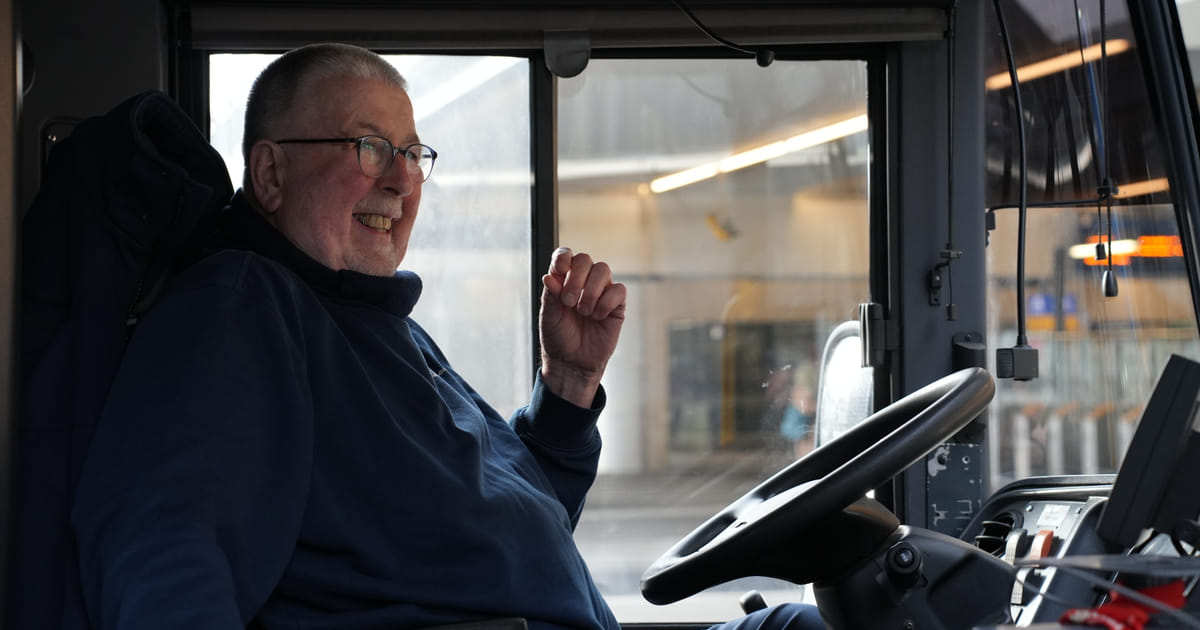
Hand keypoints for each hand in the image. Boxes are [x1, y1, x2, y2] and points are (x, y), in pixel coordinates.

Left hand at [539, 247, 626, 407]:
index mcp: (563, 280)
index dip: (563, 257)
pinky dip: (606, 302)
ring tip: (583, 312)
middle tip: (568, 301)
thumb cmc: (558, 338)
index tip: (559, 269)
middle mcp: (583, 281)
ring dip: (591, 291)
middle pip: (585, 259)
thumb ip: (550, 295)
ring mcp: (601, 291)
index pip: (565, 255)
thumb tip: (550, 276)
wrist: (572, 363)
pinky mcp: (617, 305)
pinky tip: (597, 317)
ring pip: (603, 270)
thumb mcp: (549, 317)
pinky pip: (618, 290)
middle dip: (576, 277)